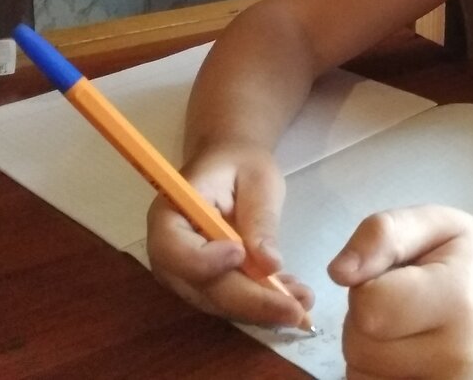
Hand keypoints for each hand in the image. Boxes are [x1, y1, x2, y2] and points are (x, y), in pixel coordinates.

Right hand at [145, 144, 313, 326]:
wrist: (232, 166)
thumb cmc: (240, 163)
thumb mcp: (257, 178)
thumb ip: (260, 218)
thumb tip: (270, 264)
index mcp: (169, 216)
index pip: (175, 251)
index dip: (204, 262)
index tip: (240, 254)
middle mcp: (169, 254)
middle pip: (203, 288)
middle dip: (251, 301)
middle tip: (296, 309)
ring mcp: (186, 274)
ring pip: (222, 302)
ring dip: (263, 309)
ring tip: (304, 302)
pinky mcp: (207, 285)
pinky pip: (234, 302)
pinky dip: (265, 304)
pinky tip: (296, 297)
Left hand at [329, 206, 472, 379]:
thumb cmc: (472, 253)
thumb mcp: (431, 221)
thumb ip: (381, 235)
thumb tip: (338, 273)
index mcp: (456, 301)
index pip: (370, 308)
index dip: (367, 286)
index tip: (394, 274)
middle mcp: (456, 357)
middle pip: (360, 346)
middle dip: (365, 317)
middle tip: (401, 297)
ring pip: (361, 376)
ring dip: (369, 348)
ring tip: (405, 323)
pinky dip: (380, 371)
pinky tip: (405, 349)